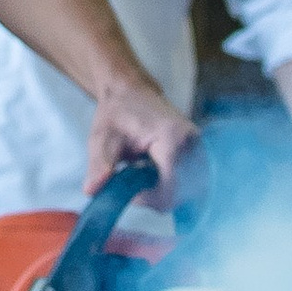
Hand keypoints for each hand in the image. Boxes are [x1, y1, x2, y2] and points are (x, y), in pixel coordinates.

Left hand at [83, 69, 196, 202]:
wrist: (131, 91)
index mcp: (171, 139)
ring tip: (144, 174)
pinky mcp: (199, 150)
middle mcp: (192, 143)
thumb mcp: (102, 139)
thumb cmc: (117, 113)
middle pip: (181, 192)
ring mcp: (199, 147)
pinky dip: (172, 183)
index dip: (148, 199)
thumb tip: (92, 191)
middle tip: (135, 183)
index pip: (170, 189)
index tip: (129, 192)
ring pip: (188, 189)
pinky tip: (155, 171)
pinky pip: (190, 180)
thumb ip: (99, 166)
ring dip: (165, 190)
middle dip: (156, 196)